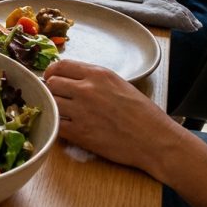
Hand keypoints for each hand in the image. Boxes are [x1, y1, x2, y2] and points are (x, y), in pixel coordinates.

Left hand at [43, 60, 187, 178]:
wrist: (155, 140)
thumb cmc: (144, 114)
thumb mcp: (120, 84)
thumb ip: (95, 80)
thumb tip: (74, 79)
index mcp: (98, 75)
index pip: (61, 65)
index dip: (53, 72)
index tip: (52, 77)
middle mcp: (87, 89)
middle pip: (52, 83)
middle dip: (52, 89)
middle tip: (58, 97)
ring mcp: (81, 111)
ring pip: (51, 102)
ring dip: (54, 107)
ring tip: (63, 112)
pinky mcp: (80, 133)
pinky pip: (56, 124)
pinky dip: (57, 124)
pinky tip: (66, 126)